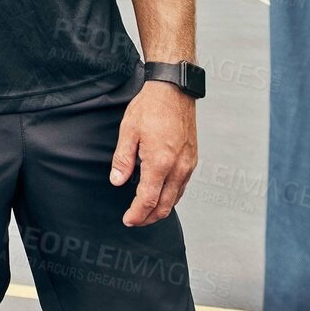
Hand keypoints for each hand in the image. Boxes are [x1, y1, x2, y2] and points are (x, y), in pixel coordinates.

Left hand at [110, 79, 198, 225]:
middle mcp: (178, 167)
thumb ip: (123, 159)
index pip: (148, 200)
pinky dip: (170, 196)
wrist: (174, 90)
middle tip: (134, 220)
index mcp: (160, 162)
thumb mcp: (128, 131)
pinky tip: (160, 194)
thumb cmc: (151, 107)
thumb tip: (117, 181)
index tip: (127, 220)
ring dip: (160, 209)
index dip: (137, 214)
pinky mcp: (192, 159)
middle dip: (148, 218)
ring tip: (144, 211)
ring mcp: (188, 164)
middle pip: (164, 205)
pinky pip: (182, 186)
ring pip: (176, 198)